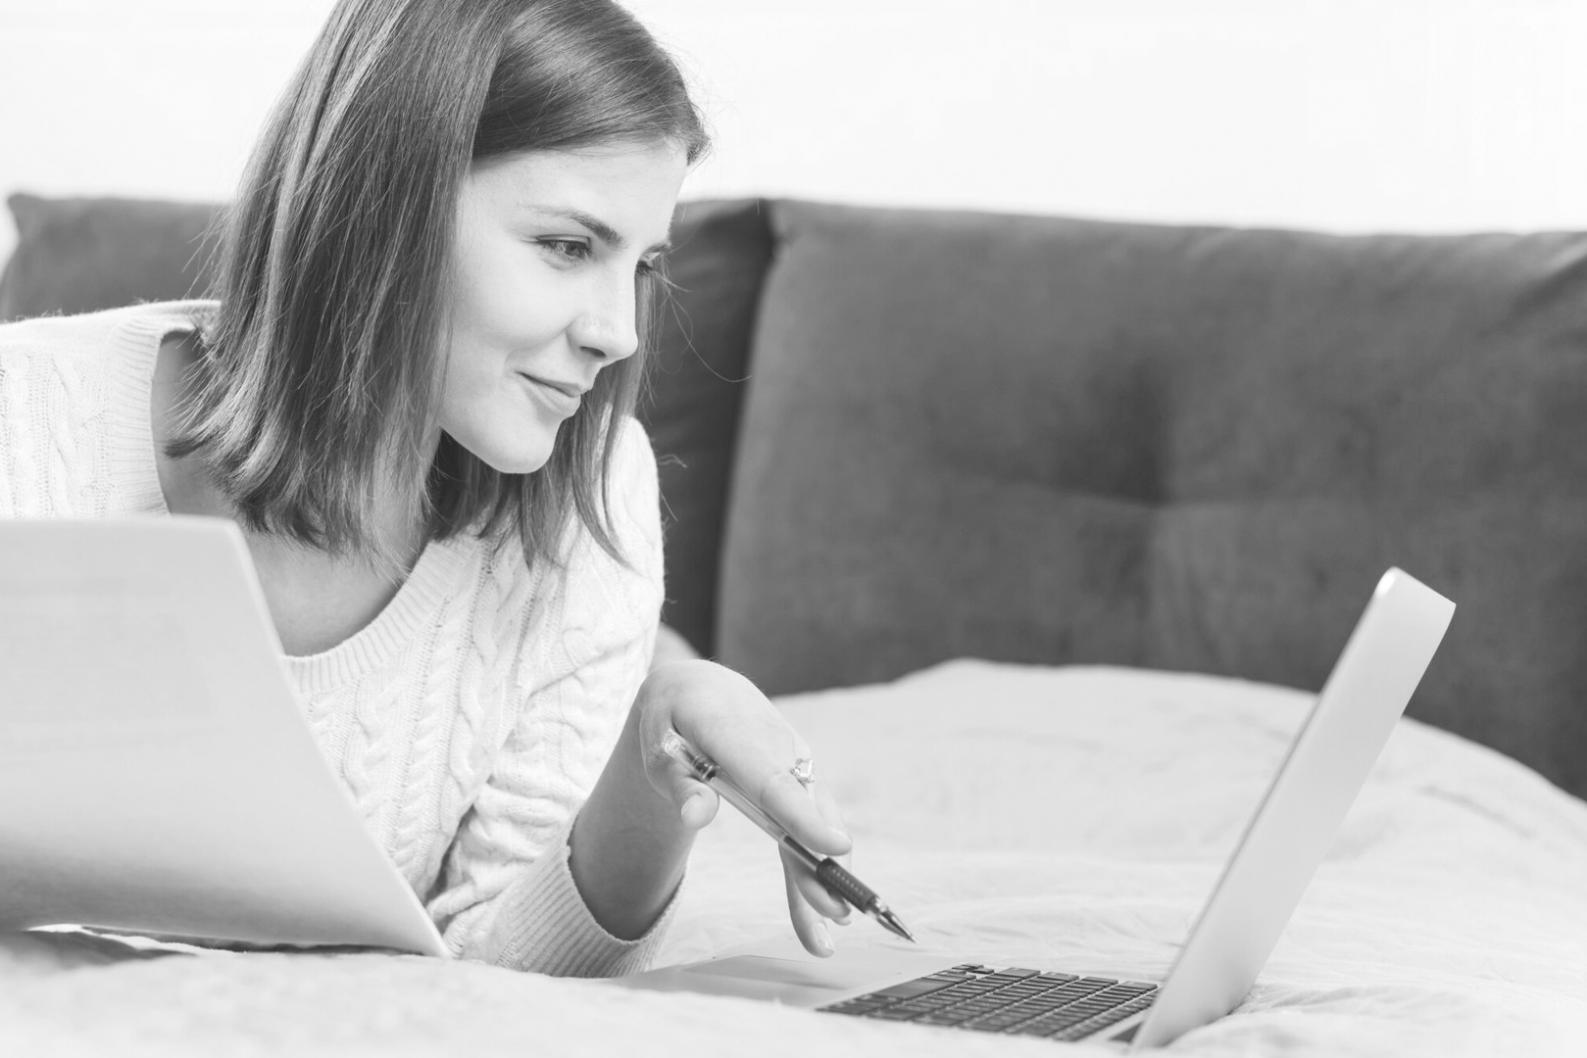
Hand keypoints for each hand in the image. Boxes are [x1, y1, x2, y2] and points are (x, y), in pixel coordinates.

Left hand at [635, 659, 854, 956]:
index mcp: (736, 734)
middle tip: (836, 912)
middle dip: (820, 864)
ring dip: (823, 875)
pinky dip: (815, 865)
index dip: (803, 815)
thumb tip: (696, 819)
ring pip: (814, 822)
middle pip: (802, 812)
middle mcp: (776, 747)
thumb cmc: (674, 721)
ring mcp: (794, 763)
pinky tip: (819, 911)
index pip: (773, 781)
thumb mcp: (659, 748)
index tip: (833, 847)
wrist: (704, 688)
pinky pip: (810, 825)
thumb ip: (678, 783)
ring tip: (829, 927)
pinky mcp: (800, 780)